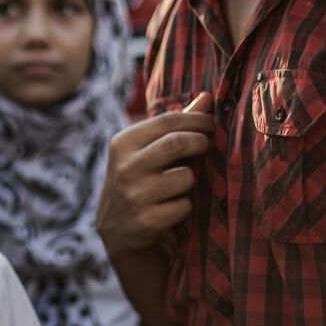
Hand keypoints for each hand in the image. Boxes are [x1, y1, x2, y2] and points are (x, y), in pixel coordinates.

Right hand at [96, 91, 214, 255]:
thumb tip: (208, 97)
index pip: (168, 120)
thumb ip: (175, 125)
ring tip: (181, 183)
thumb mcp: (145, 149)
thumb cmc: (137, 178)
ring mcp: (134, 195)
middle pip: (177, 144)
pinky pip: (184, 206)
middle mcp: (125, 167)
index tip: (211, 124)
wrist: (114, 228)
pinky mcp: (145, 221)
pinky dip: (185, 206)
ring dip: (191, 180)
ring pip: (185, 177)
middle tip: (207, 145)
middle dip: (201, 143)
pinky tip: (171, 207)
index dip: (197, 119)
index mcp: (123, 143)